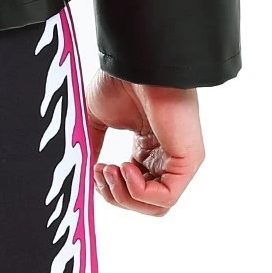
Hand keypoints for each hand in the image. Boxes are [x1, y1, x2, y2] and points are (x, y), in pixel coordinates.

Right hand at [85, 78, 203, 217]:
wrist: (136, 64)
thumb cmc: (121, 83)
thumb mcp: (96, 121)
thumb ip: (91, 149)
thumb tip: (82, 174)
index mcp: (148, 150)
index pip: (133, 192)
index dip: (110, 190)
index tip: (93, 168)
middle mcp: (166, 159)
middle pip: (144, 205)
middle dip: (115, 197)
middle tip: (100, 172)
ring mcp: (179, 162)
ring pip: (156, 207)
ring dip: (124, 196)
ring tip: (111, 169)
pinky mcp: (189, 161)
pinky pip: (167, 198)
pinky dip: (140, 191)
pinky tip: (126, 168)